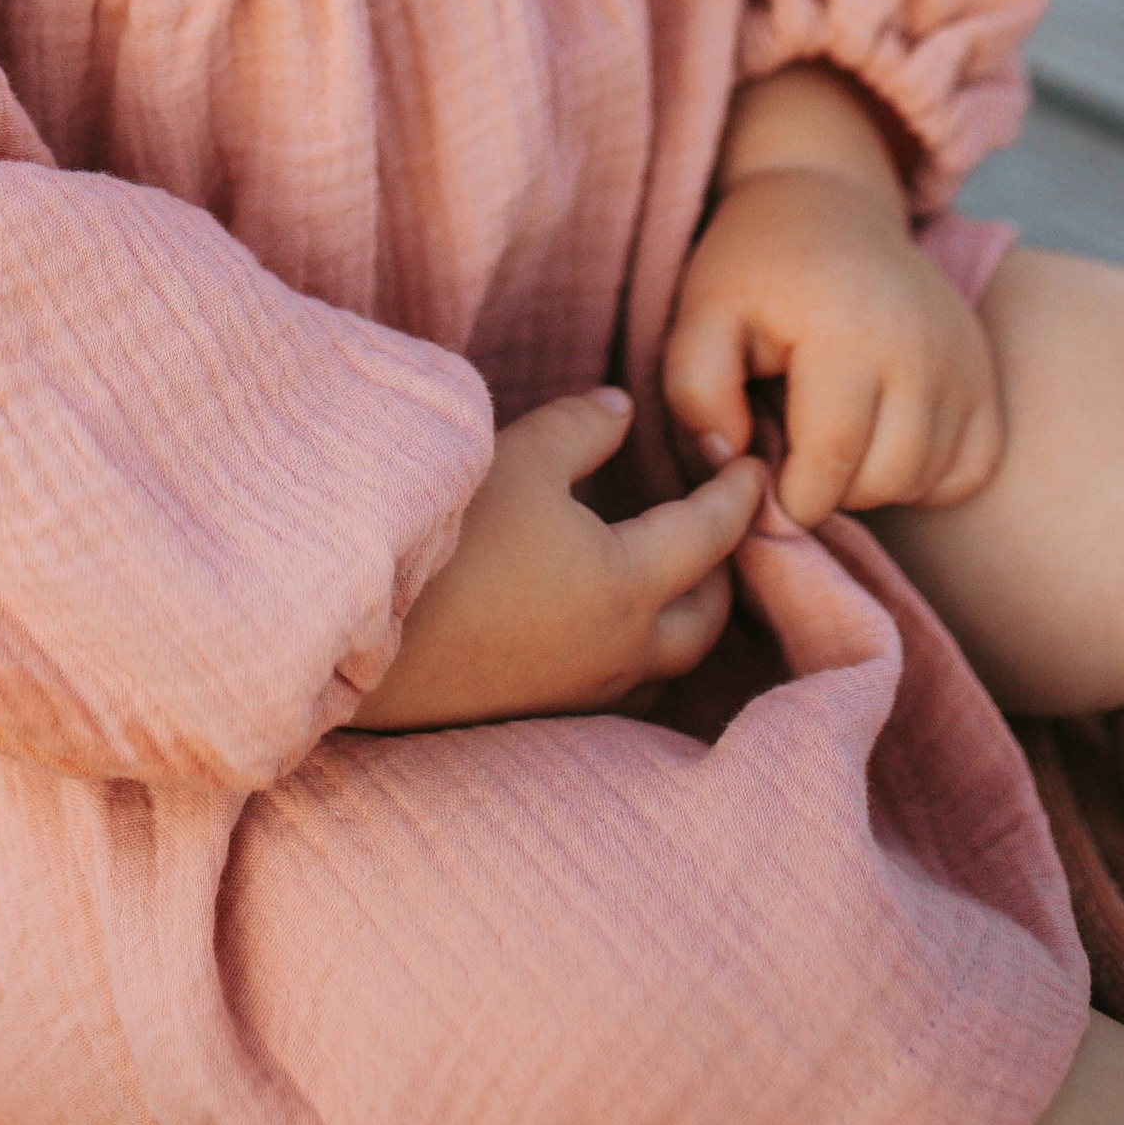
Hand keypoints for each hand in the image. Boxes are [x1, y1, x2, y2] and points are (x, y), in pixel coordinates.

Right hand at [350, 391, 766, 732]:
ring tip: (671, 574)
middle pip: (707, 618)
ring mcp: (583, 695)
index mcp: (630, 585)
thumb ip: (582, 427)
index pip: (710, 536)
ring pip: (666, 660)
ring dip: (683, 615)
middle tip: (721, 525)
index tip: (757, 467)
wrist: (367, 640)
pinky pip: (620, 684)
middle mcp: (622, 652)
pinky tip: (605, 619)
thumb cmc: (450, 538)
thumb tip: (622, 410)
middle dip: (724, 569)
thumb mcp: (519, 455)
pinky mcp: (542, 714)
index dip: (738, 496)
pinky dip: (638, 647)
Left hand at [665, 165, 1003, 530]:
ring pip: (928, 479)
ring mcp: (962, 358)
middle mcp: (920, 345)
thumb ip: (696, 393)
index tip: (765, 480)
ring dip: (875, 484)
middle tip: (794, 453)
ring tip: (832, 441)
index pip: (830, 457)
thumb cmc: (758, 270)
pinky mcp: (984, 370)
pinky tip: (883, 442)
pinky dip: (929, 476)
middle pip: (884, 478)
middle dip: (830, 489)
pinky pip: (973, 466)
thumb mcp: (700, 314)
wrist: (827, 203)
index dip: (792, 494)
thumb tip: (736, 463)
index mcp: (845, 328)